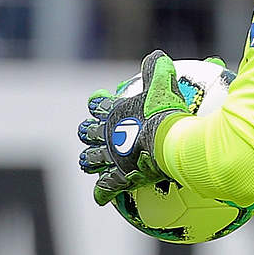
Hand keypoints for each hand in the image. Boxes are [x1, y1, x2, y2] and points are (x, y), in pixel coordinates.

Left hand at [77, 50, 194, 205]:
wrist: (168, 141)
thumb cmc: (166, 112)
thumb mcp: (164, 84)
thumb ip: (158, 69)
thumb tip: (158, 55)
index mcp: (116, 111)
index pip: (99, 105)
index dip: (97, 104)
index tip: (96, 103)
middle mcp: (108, 133)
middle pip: (89, 131)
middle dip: (87, 131)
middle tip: (87, 133)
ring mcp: (111, 156)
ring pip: (92, 158)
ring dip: (89, 160)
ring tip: (86, 162)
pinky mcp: (119, 176)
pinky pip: (107, 187)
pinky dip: (103, 192)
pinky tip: (100, 199)